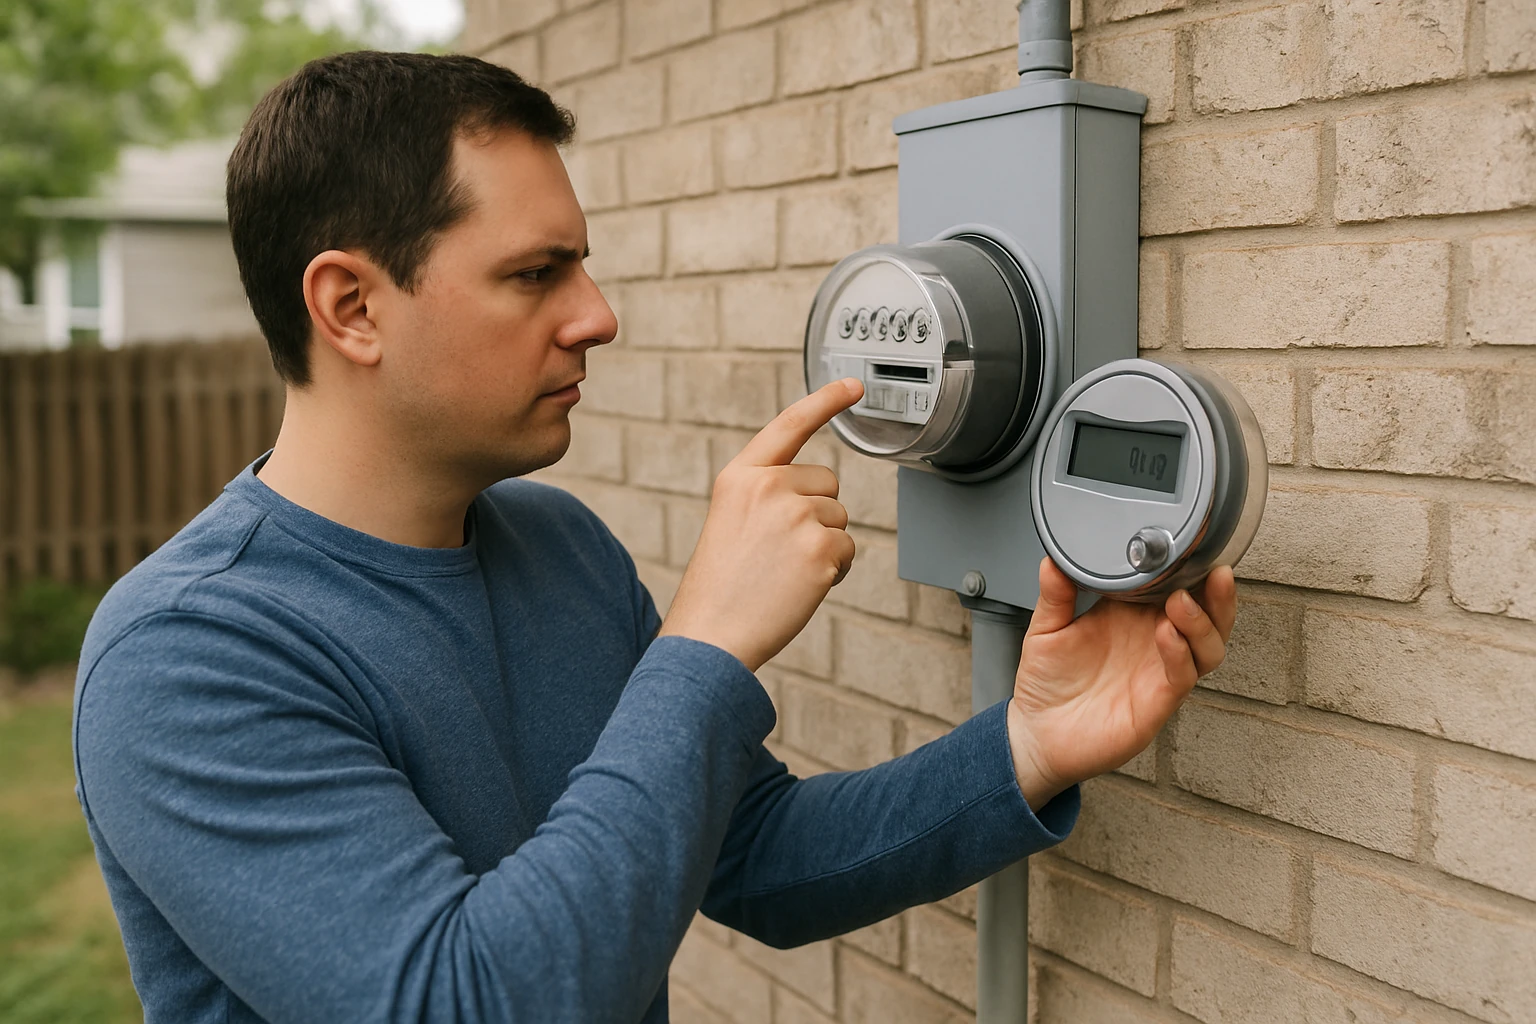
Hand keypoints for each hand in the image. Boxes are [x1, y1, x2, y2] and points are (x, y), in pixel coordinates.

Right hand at [658, 379, 863, 671]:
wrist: (711, 635)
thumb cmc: (721, 586)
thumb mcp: (731, 521)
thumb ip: (767, 495)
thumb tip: (818, 493)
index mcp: (740, 477)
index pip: (788, 426)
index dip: (825, 402)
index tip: (853, 385)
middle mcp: (769, 488)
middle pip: (827, 481)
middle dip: (817, 513)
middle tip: (780, 551)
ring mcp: (797, 517)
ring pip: (839, 518)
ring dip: (825, 546)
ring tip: (784, 572)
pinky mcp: (821, 549)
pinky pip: (849, 550)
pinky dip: (834, 571)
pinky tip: (800, 587)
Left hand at [1006, 558, 1236, 808]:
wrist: (1037, 732)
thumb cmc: (1048, 681)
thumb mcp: (1047, 628)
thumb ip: (1055, 594)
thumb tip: (1054, 557)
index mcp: (1135, 616)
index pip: (1179, 587)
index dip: (1194, 569)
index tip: (1196, 544)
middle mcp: (1155, 641)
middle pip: (1209, 617)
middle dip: (1218, 595)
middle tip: (1213, 571)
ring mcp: (1160, 672)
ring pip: (1207, 647)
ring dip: (1202, 622)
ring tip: (1182, 602)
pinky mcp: (1157, 702)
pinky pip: (1181, 677)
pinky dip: (1179, 654)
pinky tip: (1167, 635)